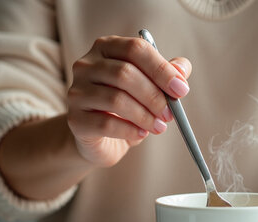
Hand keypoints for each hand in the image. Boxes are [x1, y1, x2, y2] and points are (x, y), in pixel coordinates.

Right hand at [67, 35, 191, 166]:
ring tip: (158, 126)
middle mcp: (86, 65)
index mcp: (107, 47)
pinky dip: (130, 130)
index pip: (136, 49)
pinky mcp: (75, 119)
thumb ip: (167, 74)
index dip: (161, 69)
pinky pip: (106, 124)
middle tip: (170, 114)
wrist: (99, 137)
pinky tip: (141, 134)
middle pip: (125, 74)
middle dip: (154, 96)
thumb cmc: (127, 106)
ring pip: (116, 100)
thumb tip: (183, 69)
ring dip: (145, 116)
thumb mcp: (150, 87)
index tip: (181, 90)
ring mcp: (76, 92)